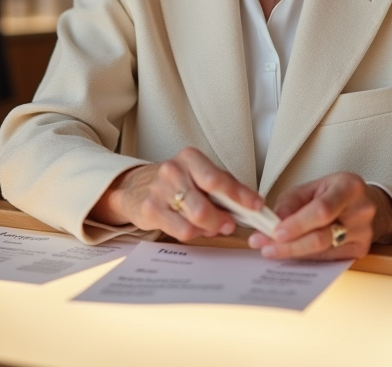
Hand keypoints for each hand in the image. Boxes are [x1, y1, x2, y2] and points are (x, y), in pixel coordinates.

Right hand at [91, 147, 262, 242]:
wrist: (135, 186)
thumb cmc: (176, 182)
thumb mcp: (199, 175)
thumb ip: (224, 186)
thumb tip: (250, 204)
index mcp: (190, 158)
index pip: (218, 179)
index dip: (240, 195)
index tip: (256, 206)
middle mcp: (173, 171)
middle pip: (206, 204)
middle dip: (223, 219)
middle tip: (230, 224)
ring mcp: (159, 191)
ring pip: (195, 220)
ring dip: (210, 228)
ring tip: (212, 227)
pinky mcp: (150, 210)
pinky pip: (182, 230)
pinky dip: (194, 233)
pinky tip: (194, 228)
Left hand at [247, 173, 391, 260]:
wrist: (364, 202)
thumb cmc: (335, 192)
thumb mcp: (312, 187)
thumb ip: (291, 202)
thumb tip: (276, 221)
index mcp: (349, 187)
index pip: (322, 210)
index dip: (297, 224)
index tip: (274, 231)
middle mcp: (361, 211)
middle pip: (322, 236)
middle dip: (289, 244)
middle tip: (265, 246)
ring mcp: (363, 233)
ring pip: (323, 251)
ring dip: (293, 252)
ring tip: (271, 250)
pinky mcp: (360, 250)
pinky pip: (328, 258)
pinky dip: (306, 257)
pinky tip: (291, 253)